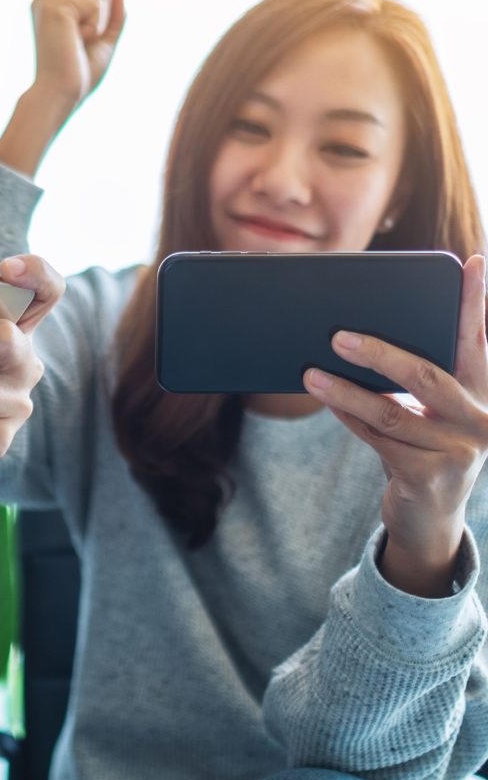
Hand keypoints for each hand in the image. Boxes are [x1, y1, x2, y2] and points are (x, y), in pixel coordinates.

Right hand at [30, 0, 125, 111]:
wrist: (60, 95)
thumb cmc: (78, 75)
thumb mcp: (103, 40)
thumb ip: (113, 14)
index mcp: (54, 7)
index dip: (100, 25)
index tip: (77, 47)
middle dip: (101, 22)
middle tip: (77, 47)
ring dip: (97, 25)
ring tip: (74, 44)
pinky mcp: (54, 4)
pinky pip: (96, 4)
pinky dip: (93, 28)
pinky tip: (73, 41)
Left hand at [303, 254, 487, 596]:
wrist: (431, 517)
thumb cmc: (423, 446)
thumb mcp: (430, 410)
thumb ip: (417, 377)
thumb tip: (354, 336)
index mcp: (483, 391)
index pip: (477, 339)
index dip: (476, 302)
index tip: (474, 262)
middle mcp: (480, 418)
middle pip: (427, 375)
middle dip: (380, 353)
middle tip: (337, 335)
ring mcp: (457, 451)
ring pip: (391, 411)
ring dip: (346, 390)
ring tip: (309, 371)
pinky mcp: (427, 476)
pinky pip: (377, 438)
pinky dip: (348, 416)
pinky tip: (324, 398)